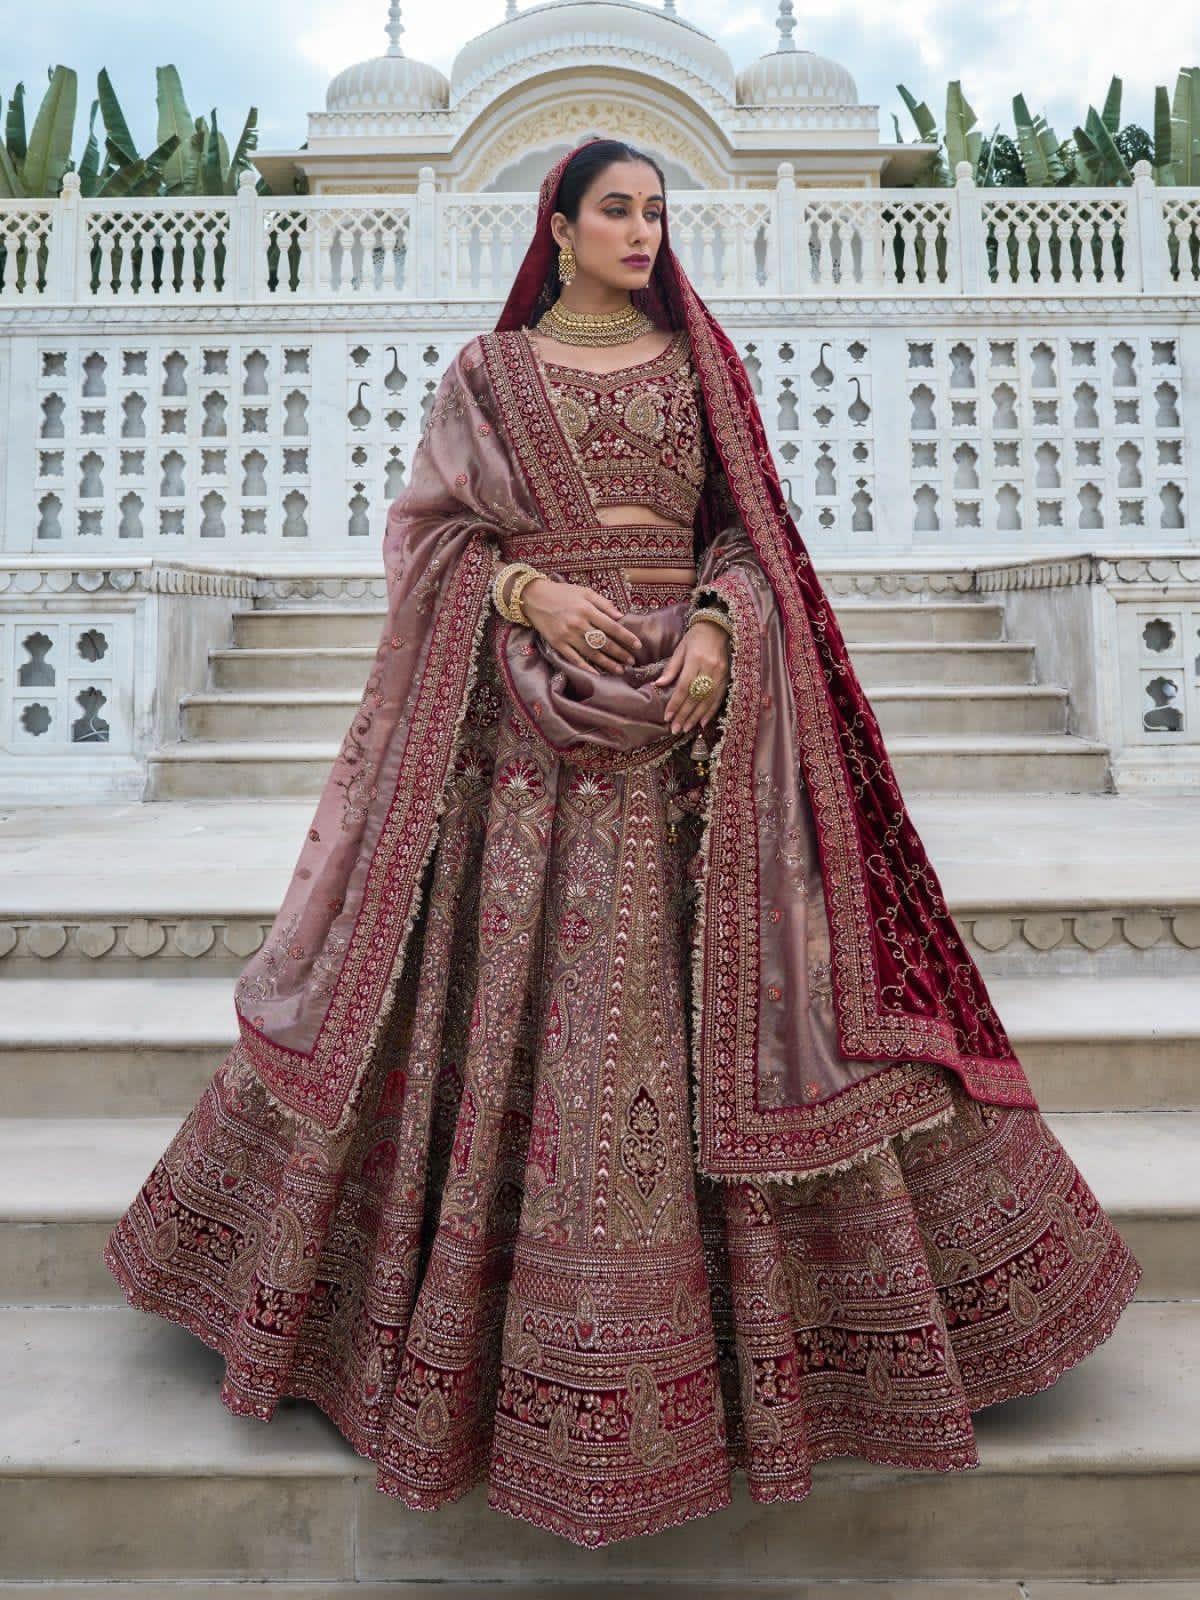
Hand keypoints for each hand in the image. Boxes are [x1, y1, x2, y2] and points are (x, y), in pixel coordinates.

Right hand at [517, 576, 641, 674]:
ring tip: (619, 670)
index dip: (626, 637)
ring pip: (591, 653)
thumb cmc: (562, 593)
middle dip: (620, 653)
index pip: (612, 626)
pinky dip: (586, 667)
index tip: (637, 645)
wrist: (534, 598)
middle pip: (603, 642)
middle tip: (631, 661)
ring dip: (607, 663)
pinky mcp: (557, 644)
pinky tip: (597, 673)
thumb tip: (620, 616)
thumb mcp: (584, 592)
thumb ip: (603, 603)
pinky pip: (574, 659)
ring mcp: (567, 636)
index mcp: (587, 610)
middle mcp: (578, 624)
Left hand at [656, 619, 729, 733]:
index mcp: (695, 660)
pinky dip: (710, 711)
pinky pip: (719, 698)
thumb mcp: (680, 649)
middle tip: (675, 729)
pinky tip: (703, 722)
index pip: (684, 687)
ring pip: (708, 700)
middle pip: (695, 697)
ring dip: (696, 717)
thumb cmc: (696, 637)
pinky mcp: (727, 678)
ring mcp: (720, 674)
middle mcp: (709, 669)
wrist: (718, 627)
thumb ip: (671, 668)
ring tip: (686, 728)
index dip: (675, 704)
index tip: (667, 717)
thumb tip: (658, 685)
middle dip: (684, 715)